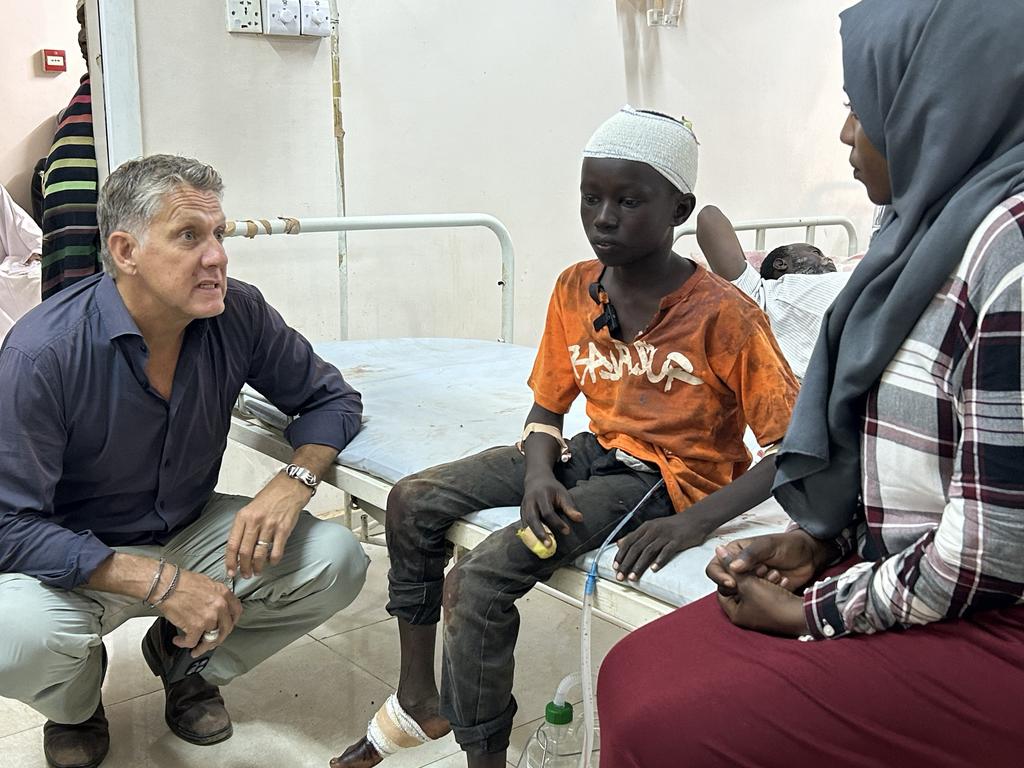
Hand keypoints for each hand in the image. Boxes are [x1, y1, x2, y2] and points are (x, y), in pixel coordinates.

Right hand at [159, 569, 242, 657]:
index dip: (231, 622)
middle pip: (226, 629)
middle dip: (218, 638)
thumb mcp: (207, 583)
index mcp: (224, 593)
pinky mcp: (195, 626)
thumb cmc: (182, 581)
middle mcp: (220, 606)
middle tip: (210, 641)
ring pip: (211, 639)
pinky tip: (180, 640)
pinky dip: (185, 643)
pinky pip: (193, 641)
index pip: (236, 612)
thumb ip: (215, 595)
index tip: (225, 627)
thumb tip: (216, 606)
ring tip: (195, 648)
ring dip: (202, 646)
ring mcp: (209, 617)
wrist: (166, 584)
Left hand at [225, 476, 306, 578]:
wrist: (290, 486)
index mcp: (243, 516)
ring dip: (257, 567)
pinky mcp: (284, 528)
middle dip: (244, 567)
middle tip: (246, 575)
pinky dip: (273, 560)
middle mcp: (254, 521)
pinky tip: (272, 562)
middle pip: (244, 552)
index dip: (230, 561)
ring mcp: (270, 525)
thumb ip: (244, 526)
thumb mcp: (250, 508)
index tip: (231, 571)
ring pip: (259, 554)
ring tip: (257, 571)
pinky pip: (276, 550)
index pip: (232, 544)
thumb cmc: (271, 496)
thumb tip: (238, 548)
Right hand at [520, 473, 582, 542]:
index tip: (567, 531)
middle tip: (549, 545)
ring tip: (541, 548)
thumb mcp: (562, 493)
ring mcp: (524, 507)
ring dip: (533, 537)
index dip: (557, 523)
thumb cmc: (551, 487)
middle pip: (532, 519)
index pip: (548, 512)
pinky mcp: (521, 513)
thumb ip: (569, 507)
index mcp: (541, 495)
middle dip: (540, 533)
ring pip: (526, 524)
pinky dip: (529, 536)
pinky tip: (535, 544)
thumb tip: (579, 519)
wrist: (536, 479)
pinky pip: (523, 526)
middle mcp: (530, 501)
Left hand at [613, 515, 709, 581]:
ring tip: (633, 577)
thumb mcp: (651, 527)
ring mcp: (665, 535)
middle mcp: (653, 530)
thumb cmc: (672, 527)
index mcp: (646, 527)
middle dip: (626, 563)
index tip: (615, 567)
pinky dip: (659, 560)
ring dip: (639, 565)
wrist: (694, 520)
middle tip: (620, 576)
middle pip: (636, 548)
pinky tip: (654, 569)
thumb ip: (636, 536)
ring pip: (648, 551)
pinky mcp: (677, 540)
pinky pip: (666, 551)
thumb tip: (619, 543)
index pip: (629, 541)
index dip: (620, 555)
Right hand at [706, 530, 828, 595]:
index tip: (733, 583)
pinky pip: (757, 599)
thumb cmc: (788, 545)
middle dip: (742, 583)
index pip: (714, 567)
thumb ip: (750, 555)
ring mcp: (750, 581)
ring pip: (741, 594)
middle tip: (762, 573)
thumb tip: (732, 567)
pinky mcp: (762, 592)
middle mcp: (739, 568)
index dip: (719, 577)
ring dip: (758, 587)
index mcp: (734, 553)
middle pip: (725, 584)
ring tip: (775, 575)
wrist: (809, 556)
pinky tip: (782, 581)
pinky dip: (769, 592)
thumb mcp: (767, 545)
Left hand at [717, 572, 808, 636]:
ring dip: (763, 577)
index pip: (722, 589)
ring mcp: (760, 611)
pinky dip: (772, 583)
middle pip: (739, 587)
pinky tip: (781, 580)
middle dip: (749, 576)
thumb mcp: (748, 582)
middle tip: (760, 569)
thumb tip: (719, 552)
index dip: (727, 575)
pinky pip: (768, 589)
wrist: (805, 611)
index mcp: (735, 613)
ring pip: (754, 586)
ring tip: (774, 574)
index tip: (738, 566)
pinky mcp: (773, 605)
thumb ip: (730, 566)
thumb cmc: (774, 601)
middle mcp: (746, 614)